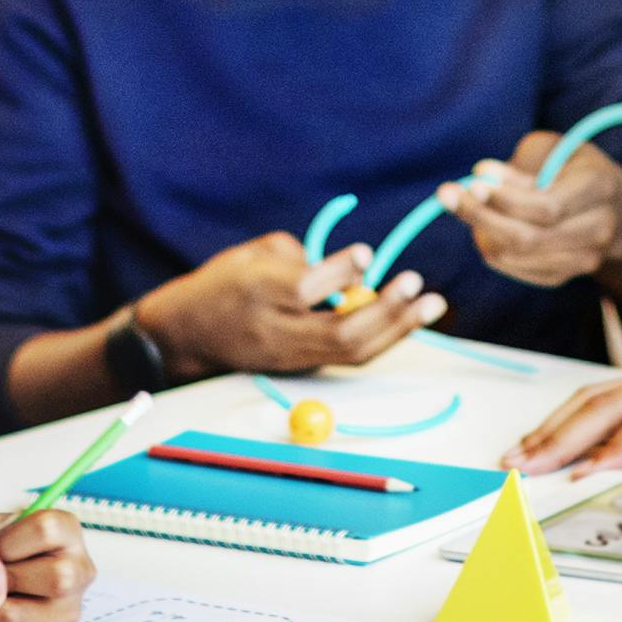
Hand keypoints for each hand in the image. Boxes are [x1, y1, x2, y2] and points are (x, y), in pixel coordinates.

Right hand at [134, 233, 445, 377]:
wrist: (190, 334)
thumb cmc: (224, 282)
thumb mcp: (253, 254)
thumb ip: (303, 257)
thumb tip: (354, 271)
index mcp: (257, 291)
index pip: (304, 289)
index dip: (340, 272)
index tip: (368, 254)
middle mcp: (276, 330)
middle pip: (339, 332)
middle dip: (386, 310)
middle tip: (416, 283)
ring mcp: (290, 356)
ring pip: (351, 351)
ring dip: (397, 329)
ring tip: (431, 303)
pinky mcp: (302, 366)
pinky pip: (349, 356)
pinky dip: (383, 336)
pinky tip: (407, 317)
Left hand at [444, 132, 621, 289]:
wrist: (615, 209)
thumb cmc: (572, 167)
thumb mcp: (553, 148)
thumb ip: (518, 163)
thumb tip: (481, 178)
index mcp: (600, 188)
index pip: (548, 208)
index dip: (506, 200)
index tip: (472, 181)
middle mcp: (598, 230)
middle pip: (528, 239)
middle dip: (481, 217)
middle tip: (445, 194)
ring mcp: (583, 260)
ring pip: (516, 257)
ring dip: (480, 231)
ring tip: (464, 204)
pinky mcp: (562, 276)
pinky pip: (513, 268)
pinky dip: (490, 246)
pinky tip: (484, 224)